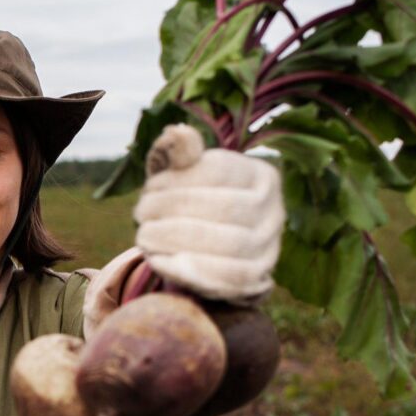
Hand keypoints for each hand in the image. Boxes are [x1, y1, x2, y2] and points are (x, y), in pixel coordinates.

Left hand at [134, 124, 284, 303]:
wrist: (203, 255)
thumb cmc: (188, 203)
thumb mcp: (180, 174)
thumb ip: (177, 152)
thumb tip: (177, 133)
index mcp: (262, 176)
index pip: (220, 170)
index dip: (178, 179)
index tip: (149, 189)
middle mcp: (274, 211)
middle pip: (224, 207)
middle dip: (172, 209)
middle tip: (140, 214)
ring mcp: (269, 249)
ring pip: (228, 244)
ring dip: (176, 239)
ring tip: (144, 236)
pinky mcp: (256, 282)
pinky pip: (226, 279)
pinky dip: (187, 270)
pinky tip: (157, 260)